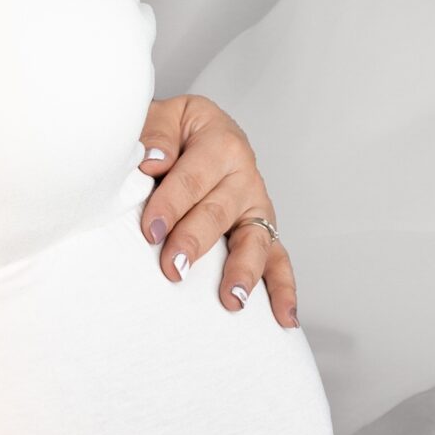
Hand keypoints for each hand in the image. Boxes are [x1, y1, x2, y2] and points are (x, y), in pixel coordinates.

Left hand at [134, 93, 298, 324]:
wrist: (193, 131)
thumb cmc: (173, 130)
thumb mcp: (162, 117)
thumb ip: (155, 135)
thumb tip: (151, 162)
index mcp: (218, 140)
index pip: (191, 176)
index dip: (170, 204)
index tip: (149, 231)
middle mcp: (243, 172)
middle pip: (218, 211)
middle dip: (194, 242)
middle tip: (173, 268)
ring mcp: (257, 203)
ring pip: (253, 240)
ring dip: (243, 271)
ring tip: (233, 299)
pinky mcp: (264, 229)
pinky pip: (278, 259)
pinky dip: (283, 289)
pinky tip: (285, 318)